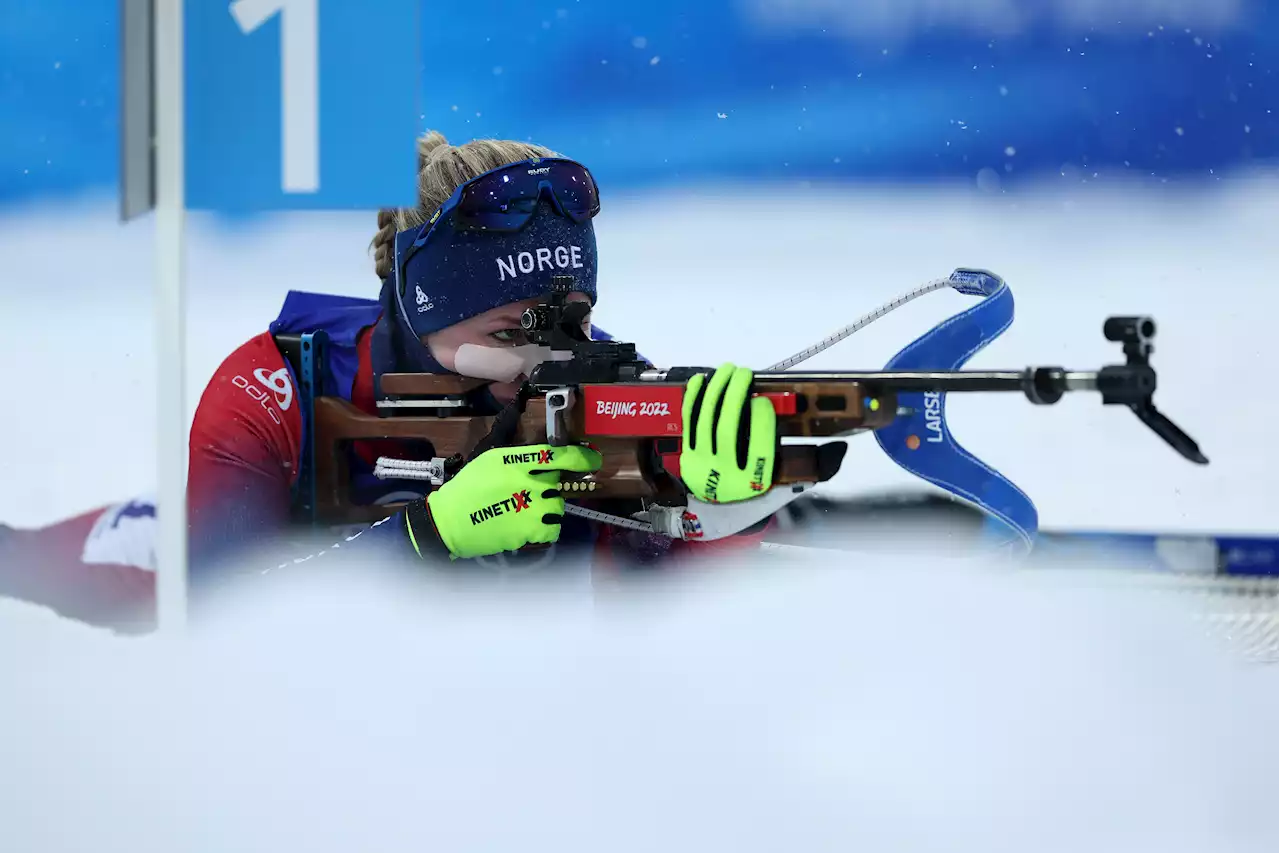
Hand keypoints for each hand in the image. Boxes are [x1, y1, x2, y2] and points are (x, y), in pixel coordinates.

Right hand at [405, 444, 602, 559]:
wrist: (451, 521)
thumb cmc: (468, 489)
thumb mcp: (490, 459)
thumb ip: (517, 453)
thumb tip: (536, 440)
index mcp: (515, 460)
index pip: (557, 454)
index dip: (581, 457)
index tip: (593, 459)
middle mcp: (527, 481)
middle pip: (558, 482)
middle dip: (549, 489)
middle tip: (529, 495)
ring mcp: (530, 506)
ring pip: (558, 506)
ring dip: (547, 510)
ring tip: (524, 511)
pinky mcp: (530, 529)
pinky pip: (553, 528)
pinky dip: (545, 530)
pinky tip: (527, 527)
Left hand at [680, 363, 776, 502]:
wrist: (715, 501)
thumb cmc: (746, 479)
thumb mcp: (767, 470)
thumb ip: (769, 442)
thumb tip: (766, 404)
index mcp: (751, 482)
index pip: (758, 449)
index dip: (762, 420)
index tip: (764, 400)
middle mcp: (724, 476)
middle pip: (727, 430)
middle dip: (735, 395)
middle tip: (743, 373)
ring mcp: (700, 465)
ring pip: (705, 422)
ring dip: (716, 390)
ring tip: (726, 370)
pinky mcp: (686, 455)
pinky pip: (688, 422)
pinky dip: (693, 398)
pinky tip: (701, 380)